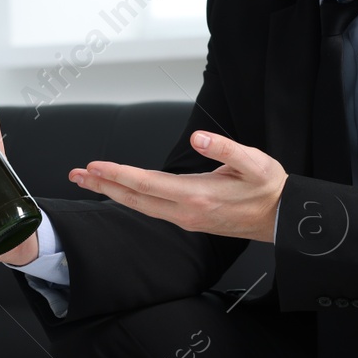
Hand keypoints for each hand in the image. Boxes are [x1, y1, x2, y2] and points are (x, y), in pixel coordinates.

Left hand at [68, 130, 286, 241]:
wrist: (281, 218)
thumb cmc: (268, 188)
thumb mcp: (255, 162)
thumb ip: (226, 148)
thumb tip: (199, 138)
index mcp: (198, 196)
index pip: (147, 184)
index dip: (118, 174)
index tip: (95, 166)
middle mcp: (186, 211)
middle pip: (134, 198)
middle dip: (102, 185)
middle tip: (76, 174)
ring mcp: (185, 218)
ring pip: (139, 205)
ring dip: (112, 192)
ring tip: (89, 180)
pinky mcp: (188, 219)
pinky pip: (150, 207)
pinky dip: (129, 197)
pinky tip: (120, 190)